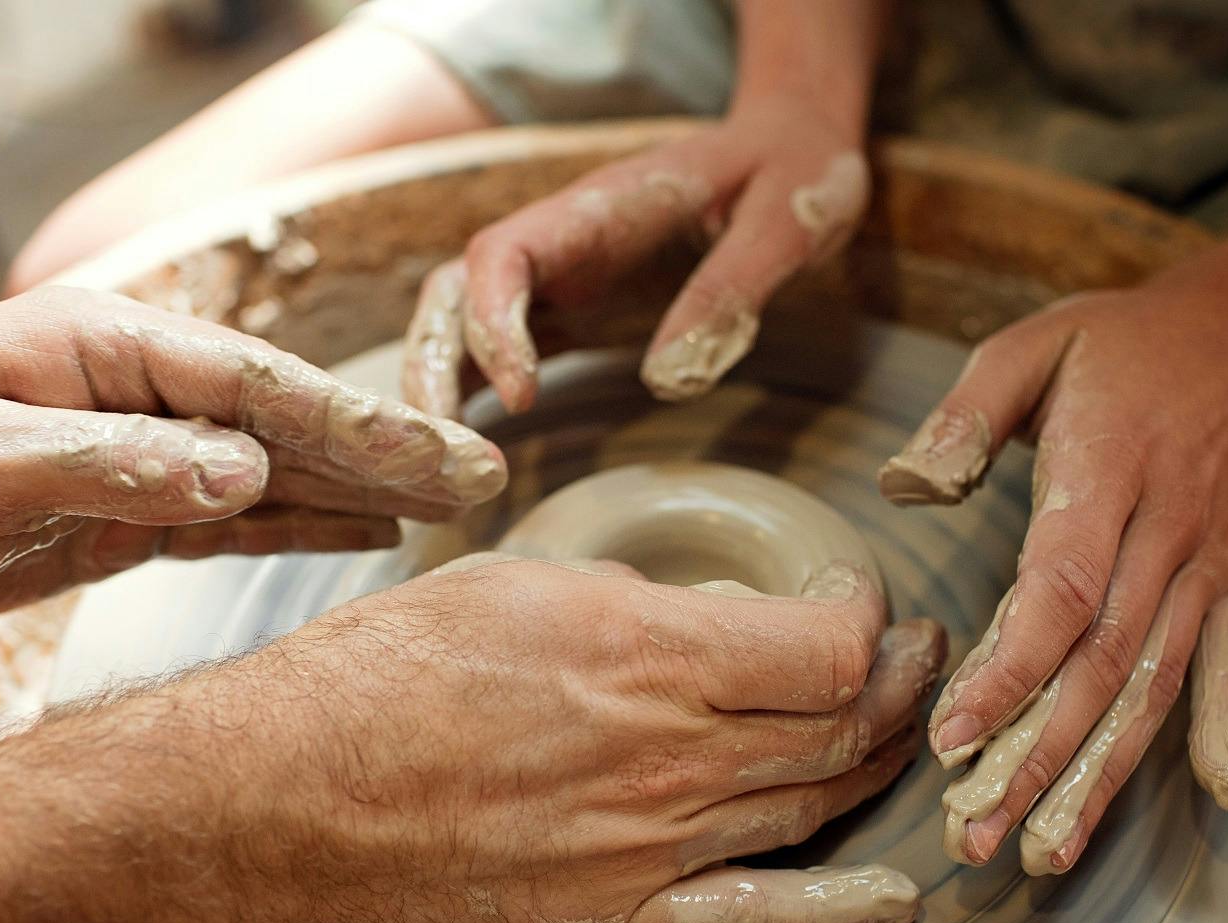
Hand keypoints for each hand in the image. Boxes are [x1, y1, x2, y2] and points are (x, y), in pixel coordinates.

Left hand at [0, 287, 504, 625]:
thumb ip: (110, 462)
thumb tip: (238, 472)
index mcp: (101, 347)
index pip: (251, 385)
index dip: (350, 420)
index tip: (433, 452)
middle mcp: (132, 392)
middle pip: (284, 421)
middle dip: (385, 449)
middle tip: (484, 475)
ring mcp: (135, 453)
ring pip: (271, 472)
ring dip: (361, 489)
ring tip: (454, 504)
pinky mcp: (125, 514)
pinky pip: (231, 518)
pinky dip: (302, 524)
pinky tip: (368, 531)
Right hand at [233, 556, 945, 922]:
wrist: (289, 794)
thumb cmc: (383, 675)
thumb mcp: (515, 584)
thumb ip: (628, 605)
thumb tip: (690, 621)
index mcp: (651, 655)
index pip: (827, 649)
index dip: (866, 625)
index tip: (860, 610)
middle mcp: (669, 755)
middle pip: (839, 728)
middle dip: (897, 688)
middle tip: (914, 662)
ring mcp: (649, 848)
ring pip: (809, 809)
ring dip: (876, 769)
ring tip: (901, 736)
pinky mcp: (614, 919)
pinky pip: (751, 921)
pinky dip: (835, 912)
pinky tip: (893, 899)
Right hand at [398, 95, 869, 417]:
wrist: (793, 151)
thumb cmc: (794, 174)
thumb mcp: (786, 223)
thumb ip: (730, 291)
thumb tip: (669, 380)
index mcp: (601, 206)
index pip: (504, 254)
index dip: (494, 325)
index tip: (521, 396)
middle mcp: (561, 238)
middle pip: (457, 292)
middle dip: (433, 367)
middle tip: (442, 451)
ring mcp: (561, 273)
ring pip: (465, 324)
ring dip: (443, 387)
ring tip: (445, 468)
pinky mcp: (573, 305)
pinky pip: (503, 348)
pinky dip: (477, 393)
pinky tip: (472, 448)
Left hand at [879, 275, 1227, 873]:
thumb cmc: (1120, 343)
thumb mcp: (1030, 346)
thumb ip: (966, 415)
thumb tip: (906, 485)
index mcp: (1106, 476)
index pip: (1060, 595)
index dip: (1008, 674)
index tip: (951, 738)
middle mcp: (1165, 536)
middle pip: (1100, 666)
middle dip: (1036, 761)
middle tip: (975, 837)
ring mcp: (1205, 567)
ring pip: (1152, 686)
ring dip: (1099, 773)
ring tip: (1045, 850)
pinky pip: (1227, 664)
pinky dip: (1223, 728)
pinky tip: (1217, 796)